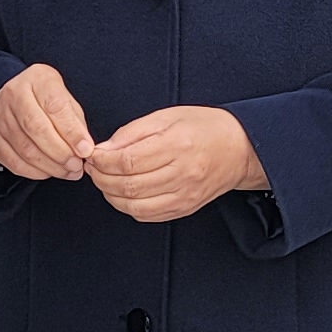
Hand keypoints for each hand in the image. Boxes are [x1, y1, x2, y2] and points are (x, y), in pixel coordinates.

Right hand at [0, 62, 95, 181]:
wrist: (8, 100)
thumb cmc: (42, 99)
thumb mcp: (64, 98)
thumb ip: (75, 121)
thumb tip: (84, 147)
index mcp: (37, 80)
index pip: (54, 106)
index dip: (72, 132)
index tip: (85, 149)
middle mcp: (14, 96)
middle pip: (37, 129)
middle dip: (61, 152)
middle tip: (76, 164)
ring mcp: (0, 118)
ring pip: (26, 149)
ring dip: (51, 166)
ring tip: (67, 170)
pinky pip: (14, 162)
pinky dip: (35, 172)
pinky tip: (49, 171)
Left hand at [87, 106, 267, 223]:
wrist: (238, 149)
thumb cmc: (204, 127)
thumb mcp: (167, 116)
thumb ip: (133, 132)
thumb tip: (104, 149)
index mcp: (177, 144)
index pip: (127, 161)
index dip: (102, 161)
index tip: (93, 155)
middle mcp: (182, 173)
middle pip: (128, 185)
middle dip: (102, 178)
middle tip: (94, 168)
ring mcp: (184, 195)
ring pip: (134, 205)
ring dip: (111, 195)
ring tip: (105, 180)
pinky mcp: (185, 208)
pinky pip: (148, 215)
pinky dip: (128, 207)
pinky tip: (123, 194)